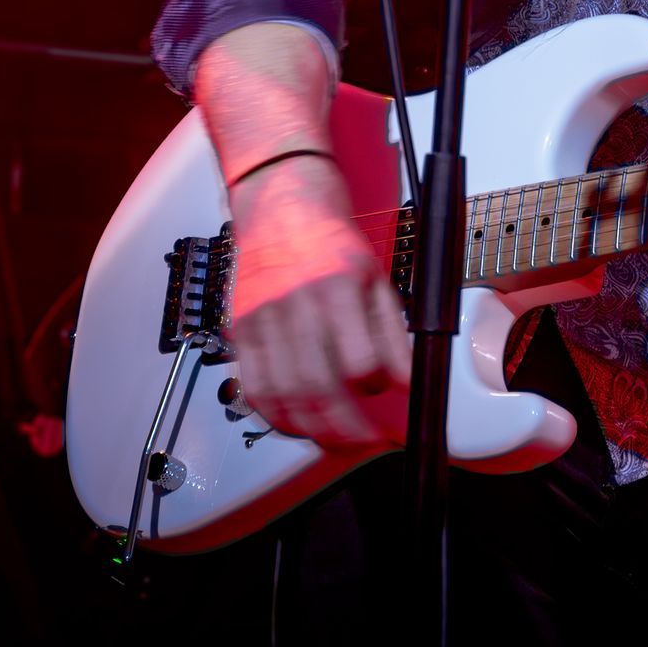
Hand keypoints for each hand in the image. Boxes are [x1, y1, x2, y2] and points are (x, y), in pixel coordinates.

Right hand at [225, 153, 411, 446]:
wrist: (281, 204)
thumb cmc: (332, 242)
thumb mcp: (376, 278)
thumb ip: (392, 333)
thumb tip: (409, 381)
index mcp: (339, 285)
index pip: (359, 359)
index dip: (376, 388)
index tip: (388, 397)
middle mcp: (296, 302)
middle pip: (316, 385)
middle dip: (343, 427)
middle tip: (363, 441)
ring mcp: (261, 317)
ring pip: (281, 394)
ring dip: (308, 430)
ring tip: (334, 441)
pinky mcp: (238, 328)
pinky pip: (252, 386)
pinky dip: (273, 415)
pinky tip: (295, 424)